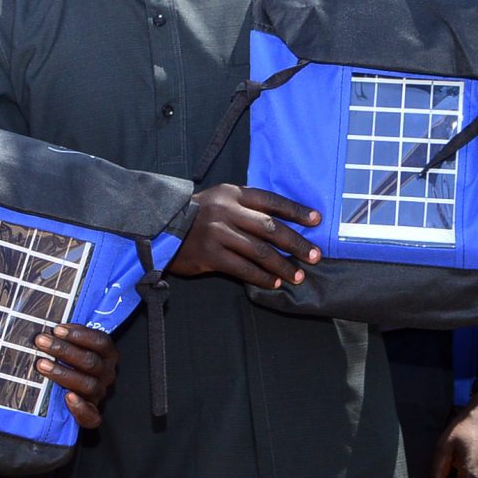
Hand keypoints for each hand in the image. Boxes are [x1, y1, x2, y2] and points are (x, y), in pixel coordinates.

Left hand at [35, 323, 118, 427]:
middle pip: (91, 361)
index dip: (80, 334)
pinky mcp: (93, 413)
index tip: (57, 329)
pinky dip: (80, 407)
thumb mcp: (71, 347)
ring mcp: (100, 393)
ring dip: (63, 373)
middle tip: (41, 341)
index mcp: (107, 355)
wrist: (68, 396)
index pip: (101, 342)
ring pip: (88, 384)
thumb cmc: (67, 363)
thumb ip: (65, 337)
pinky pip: (92, 416)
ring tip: (42, 365)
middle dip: (64, 350)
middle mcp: (107, 374)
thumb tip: (45, 326)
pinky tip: (68, 397)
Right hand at [166, 185, 322, 288]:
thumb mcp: (219, 201)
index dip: (296, 210)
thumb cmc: (197, 217)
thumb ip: (246, 207)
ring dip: (282, 265)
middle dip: (296, 243)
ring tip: (298, 276)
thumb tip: (283, 224)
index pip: (271, 201)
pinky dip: (261, 277)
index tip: (317, 220)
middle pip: (270, 227)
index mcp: (232, 194)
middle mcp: (226, 211)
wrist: (160, 229)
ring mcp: (217, 233)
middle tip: (315, 256)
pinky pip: (242, 268)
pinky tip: (274, 283)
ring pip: (259, 251)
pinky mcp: (209, 254)